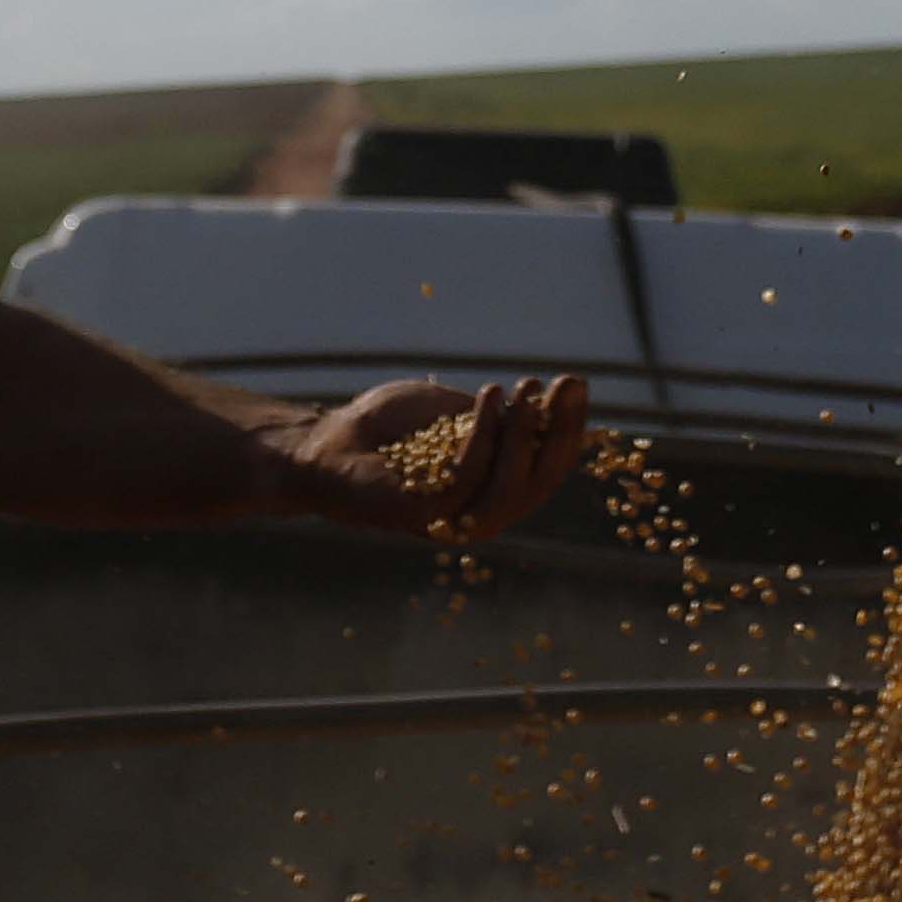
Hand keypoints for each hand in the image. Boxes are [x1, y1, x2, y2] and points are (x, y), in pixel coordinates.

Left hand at [281, 373, 591, 543]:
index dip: (567, 427)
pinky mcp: (421, 514)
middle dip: (558, 431)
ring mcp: (451, 519)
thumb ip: (498, 421)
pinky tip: (492, 396)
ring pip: (509, 486)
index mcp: (493, 492)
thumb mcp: (455, 415)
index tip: (577, 383)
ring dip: (524, 435)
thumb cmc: (389, 427)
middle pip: (538, 481)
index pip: (545, 467)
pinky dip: (485, 435)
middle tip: (563, 382)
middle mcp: (479, 513)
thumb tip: (549, 407)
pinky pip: (467, 476)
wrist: (325, 441)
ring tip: (525, 389)